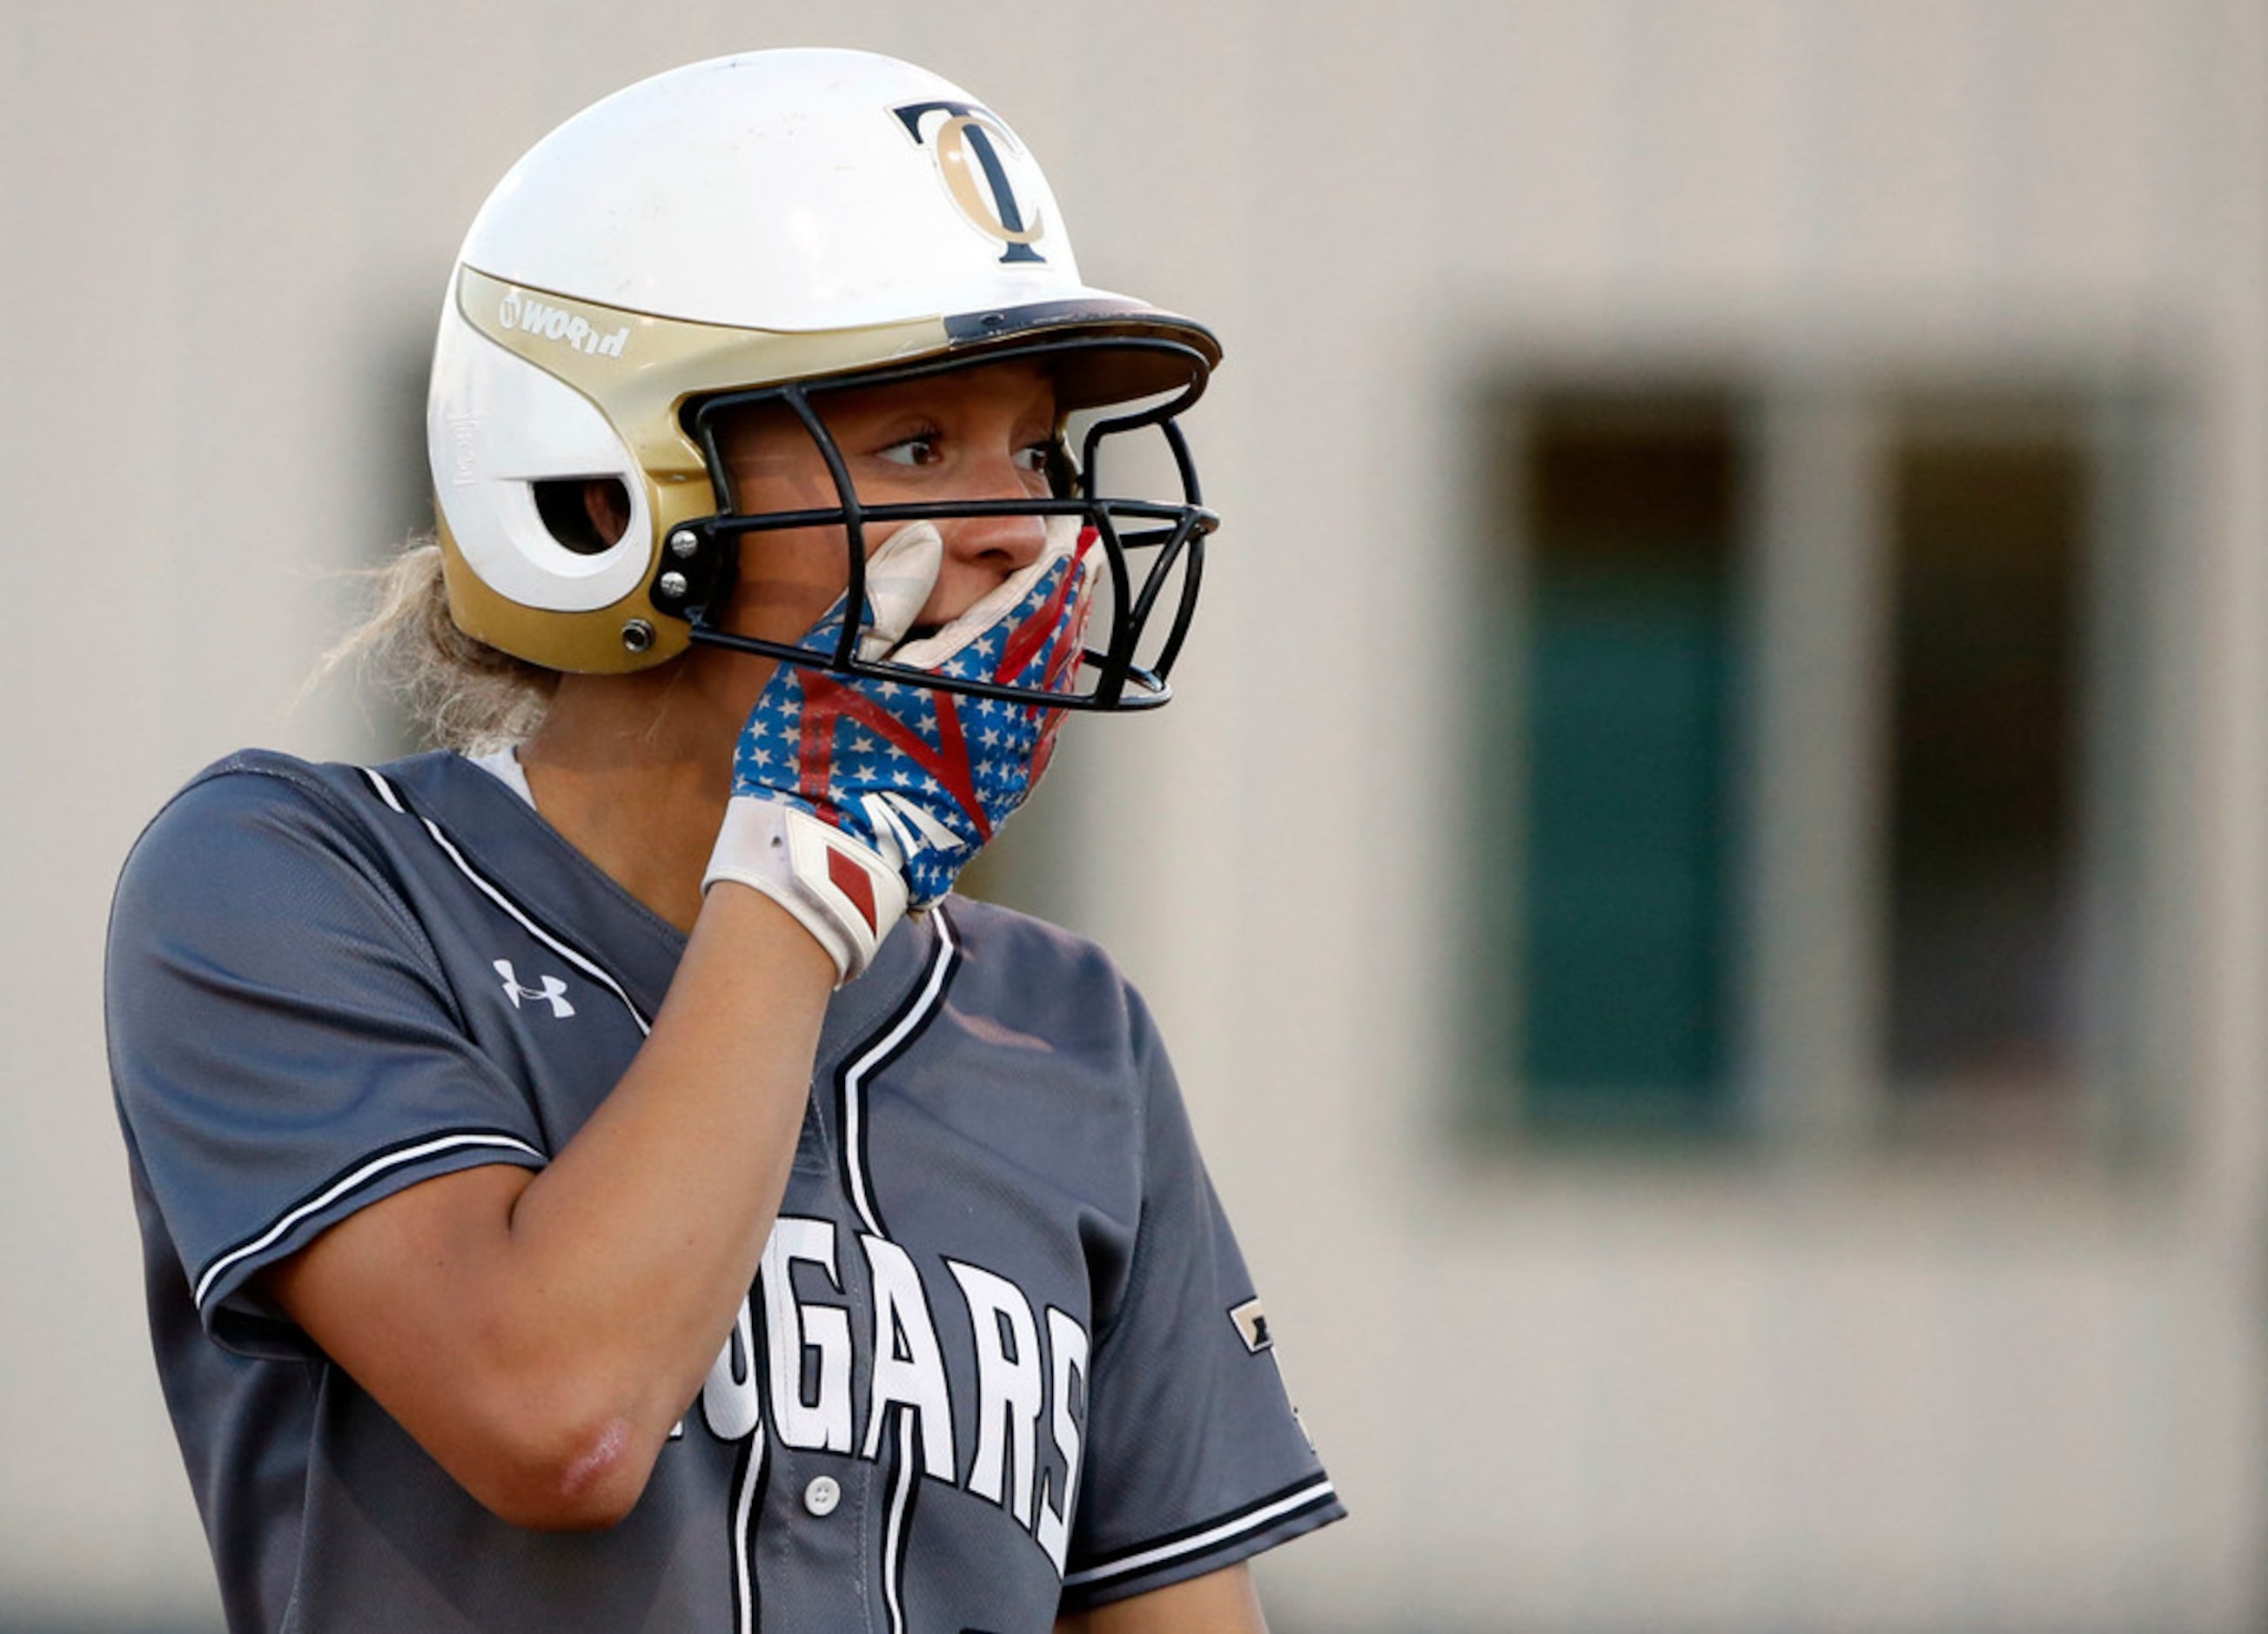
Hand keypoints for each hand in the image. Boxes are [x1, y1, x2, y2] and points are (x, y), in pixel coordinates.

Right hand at [705, 518, 1092, 978]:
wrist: (828, 864)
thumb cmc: (820, 761)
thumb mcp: (832, 664)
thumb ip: (885, 598)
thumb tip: (926, 542)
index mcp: (971, 675)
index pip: (1033, 604)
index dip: (1056, 565)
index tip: (1070, 535)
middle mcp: (1008, 718)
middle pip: (1055, 644)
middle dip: (1067, 598)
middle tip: (1078, 562)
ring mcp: (1011, 763)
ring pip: (1056, 690)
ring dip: (1063, 644)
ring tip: (1064, 613)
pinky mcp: (1002, 798)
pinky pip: (1045, 735)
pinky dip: (1051, 696)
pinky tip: (1044, 689)